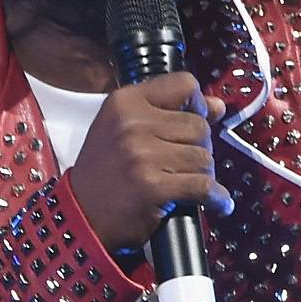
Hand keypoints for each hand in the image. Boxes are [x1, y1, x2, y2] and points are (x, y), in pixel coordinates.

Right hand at [63, 72, 232, 249]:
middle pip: (199, 125)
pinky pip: (204, 186)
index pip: (183, 85)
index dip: (198, 104)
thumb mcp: (124, 130)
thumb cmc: (104, 174)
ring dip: (204, 174)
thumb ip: (169, 112)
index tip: (197, 119)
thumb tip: (217, 106)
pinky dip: (216, 198)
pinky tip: (215, 202)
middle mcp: (132, 124)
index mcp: (125, 103)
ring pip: (204, 157)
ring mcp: (143, 155)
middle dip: (199, 147)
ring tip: (187, 183)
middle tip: (184, 164)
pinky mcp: (154, 187)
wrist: (82, 216)